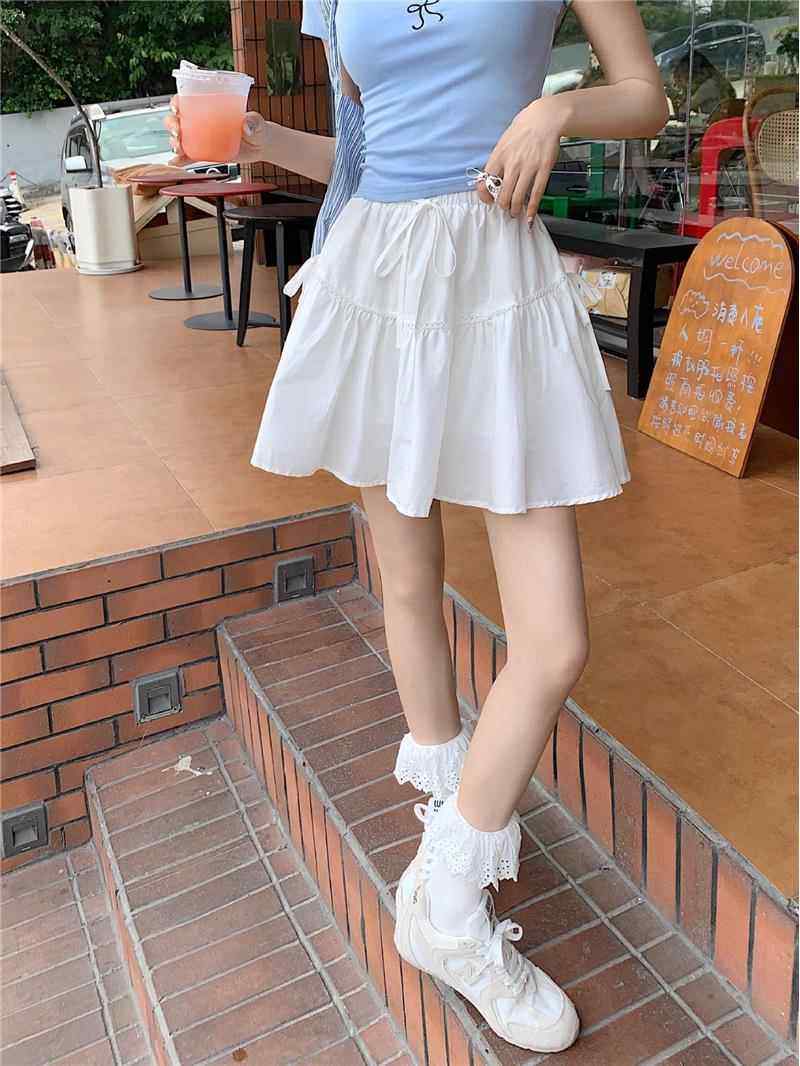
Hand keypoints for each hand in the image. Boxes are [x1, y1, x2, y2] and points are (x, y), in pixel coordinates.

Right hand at [164, 95, 268, 165]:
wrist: (260, 146)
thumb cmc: (257, 128)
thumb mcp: (256, 122)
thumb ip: (254, 121)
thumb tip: (247, 124)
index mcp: (210, 106)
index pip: (187, 99)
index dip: (176, 103)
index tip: (176, 109)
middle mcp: (202, 120)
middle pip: (178, 118)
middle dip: (172, 124)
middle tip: (177, 133)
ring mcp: (202, 137)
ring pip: (180, 137)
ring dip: (174, 142)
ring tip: (178, 148)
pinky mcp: (205, 152)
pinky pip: (189, 155)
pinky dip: (181, 160)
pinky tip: (175, 163)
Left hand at [476, 96, 567, 225]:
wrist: (544, 118)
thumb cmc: (523, 130)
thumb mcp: (503, 143)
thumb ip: (497, 161)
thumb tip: (491, 179)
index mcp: (499, 157)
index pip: (485, 183)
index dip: (485, 196)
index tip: (489, 201)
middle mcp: (512, 164)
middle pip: (502, 196)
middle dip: (503, 207)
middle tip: (506, 209)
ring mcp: (528, 168)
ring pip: (517, 198)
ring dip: (515, 210)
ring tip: (516, 213)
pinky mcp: (543, 170)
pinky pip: (536, 194)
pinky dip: (532, 209)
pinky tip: (529, 217)